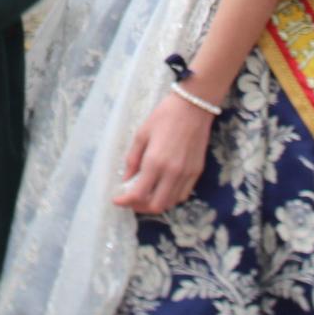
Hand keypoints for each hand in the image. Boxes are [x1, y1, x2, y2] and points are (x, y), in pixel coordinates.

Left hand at [112, 91, 216, 213]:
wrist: (193, 107)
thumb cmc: (164, 116)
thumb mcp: (141, 134)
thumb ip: (132, 159)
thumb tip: (126, 179)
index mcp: (155, 162)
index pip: (138, 194)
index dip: (125, 201)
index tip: (117, 200)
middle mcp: (172, 173)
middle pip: (156, 205)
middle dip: (140, 207)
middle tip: (131, 200)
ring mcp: (187, 174)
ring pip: (171, 203)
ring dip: (156, 204)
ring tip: (145, 196)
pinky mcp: (197, 172)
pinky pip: (183, 195)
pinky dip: (170, 198)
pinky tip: (162, 190)